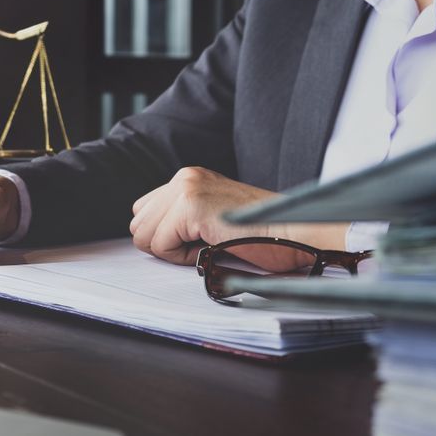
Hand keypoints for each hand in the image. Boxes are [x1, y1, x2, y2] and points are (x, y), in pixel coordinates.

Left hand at [129, 167, 347, 269]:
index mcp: (188, 178)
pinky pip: (160, 245)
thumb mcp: (213, 216)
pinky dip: (182, 257)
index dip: (165, 235)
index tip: (196, 240)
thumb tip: (146, 235)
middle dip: (163, 244)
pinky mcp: (190, 207)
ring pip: (144, 235)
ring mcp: (186, 189)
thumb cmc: (262, 234)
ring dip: (173, 251)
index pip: (143, 211)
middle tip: (201, 246)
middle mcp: (184, 177)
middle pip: (138, 223)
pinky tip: (211, 247)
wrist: (297, 233)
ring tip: (207, 245)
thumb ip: (181, 218)